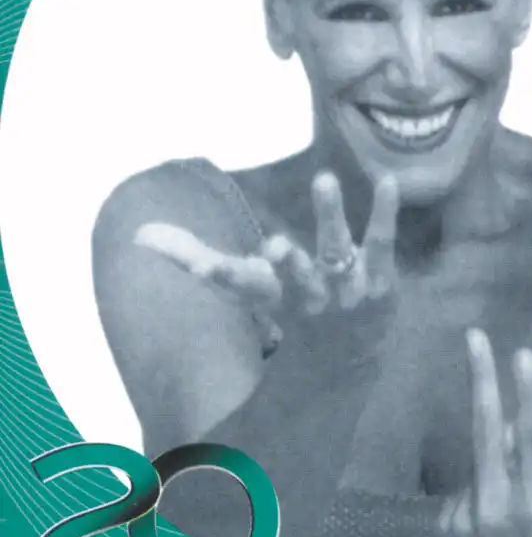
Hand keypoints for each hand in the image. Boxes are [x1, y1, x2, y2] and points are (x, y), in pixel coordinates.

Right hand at [133, 170, 398, 324]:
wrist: (346, 358)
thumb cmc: (288, 309)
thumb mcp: (244, 286)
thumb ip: (195, 258)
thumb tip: (139, 235)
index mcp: (269, 294)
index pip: (238, 285)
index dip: (221, 277)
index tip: (203, 270)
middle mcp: (308, 297)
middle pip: (296, 276)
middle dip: (288, 265)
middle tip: (276, 245)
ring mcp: (348, 292)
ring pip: (336, 254)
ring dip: (329, 220)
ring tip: (322, 178)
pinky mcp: (381, 281)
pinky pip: (381, 243)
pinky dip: (384, 213)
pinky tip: (387, 180)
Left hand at [439, 329, 531, 536]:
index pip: (530, 432)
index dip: (526, 389)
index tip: (521, 352)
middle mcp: (495, 505)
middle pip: (484, 426)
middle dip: (480, 376)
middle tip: (473, 335)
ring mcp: (466, 516)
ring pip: (481, 458)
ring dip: (499, 455)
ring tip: (522, 499)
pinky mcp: (449, 527)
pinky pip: (468, 484)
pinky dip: (485, 482)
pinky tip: (502, 513)